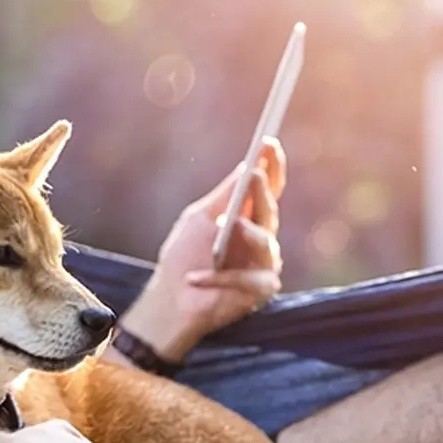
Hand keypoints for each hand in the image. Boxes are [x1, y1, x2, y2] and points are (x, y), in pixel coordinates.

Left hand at [117, 137, 286, 361]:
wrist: (171, 300)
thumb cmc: (183, 258)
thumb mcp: (199, 219)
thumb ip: (224, 196)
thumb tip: (247, 165)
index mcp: (246, 217)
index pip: (266, 189)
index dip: (271, 166)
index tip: (268, 142)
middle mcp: (260, 238)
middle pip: (270, 211)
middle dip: (263, 193)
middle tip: (255, 174)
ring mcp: (263, 264)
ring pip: (267, 243)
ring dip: (250, 234)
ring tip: (233, 226)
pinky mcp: (261, 290)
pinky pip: (251, 279)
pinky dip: (221, 278)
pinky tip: (197, 278)